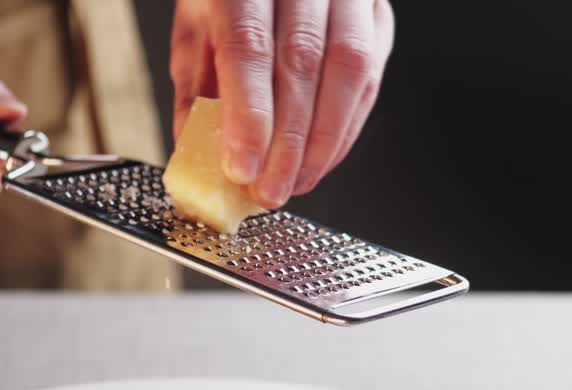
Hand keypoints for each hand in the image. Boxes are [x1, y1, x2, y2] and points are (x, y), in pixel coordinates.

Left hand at [170, 0, 393, 207]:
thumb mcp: (195, 25)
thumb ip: (196, 86)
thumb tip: (197, 154)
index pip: (250, 46)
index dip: (249, 115)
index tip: (242, 169)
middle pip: (302, 62)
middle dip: (287, 141)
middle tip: (270, 190)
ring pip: (349, 69)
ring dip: (324, 140)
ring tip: (298, 182)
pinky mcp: (376, 11)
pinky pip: (372, 73)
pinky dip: (348, 126)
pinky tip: (323, 157)